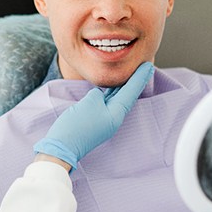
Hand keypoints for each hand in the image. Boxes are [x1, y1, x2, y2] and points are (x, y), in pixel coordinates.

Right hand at [33, 62, 153, 168]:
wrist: (62, 147)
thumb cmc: (77, 125)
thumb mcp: (90, 103)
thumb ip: (98, 94)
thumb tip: (99, 95)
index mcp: (116, 114)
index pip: (131, 92)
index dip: (140, 77)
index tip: (149, 65)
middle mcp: (113, 118)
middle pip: (127, 95)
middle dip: (134, 80)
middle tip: (144, 66)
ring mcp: (104, 120)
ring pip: (116, 99)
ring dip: (123, 86)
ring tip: (129, 73)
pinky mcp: (94, 120)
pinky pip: (106, 103)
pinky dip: (110, 93)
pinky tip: (111, 87)